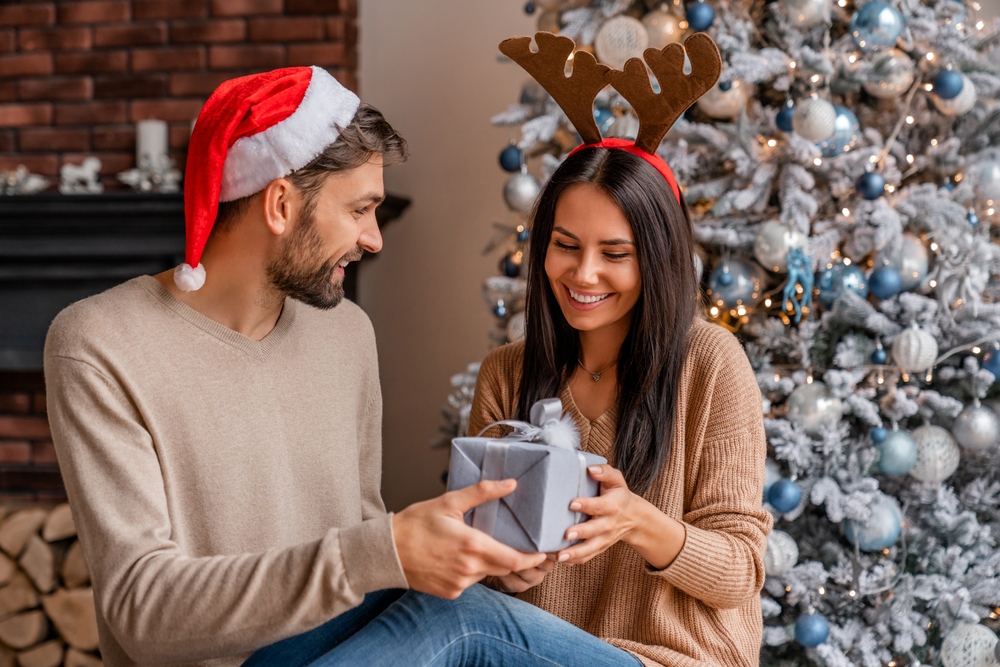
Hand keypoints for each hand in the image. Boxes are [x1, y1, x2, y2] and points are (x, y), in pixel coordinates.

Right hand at [393, 479, 547, 598]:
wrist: (386, 552)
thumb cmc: (415, 523)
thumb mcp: (449, 501)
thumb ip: (483, 492)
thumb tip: (510, 483)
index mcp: (472, 546)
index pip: (515, 559)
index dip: (532, 558)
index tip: (543, 552)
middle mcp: (469, 569)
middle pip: (505, 568)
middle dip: (517, 560)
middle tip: (526, 549)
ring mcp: (459, 584)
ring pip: (487, 574)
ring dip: (490, 563)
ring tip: (483, 546)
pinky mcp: (450, 593)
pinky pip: (470, 582)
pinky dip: (472, 570)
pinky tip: (460, 557)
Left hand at [556, 464, 637, 565]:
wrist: (633, 518)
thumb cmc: (618, 495)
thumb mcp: (616, 480)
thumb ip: (605, 472)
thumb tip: (590, 468)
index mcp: (612, 506)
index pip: (599, 506)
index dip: (586, 505)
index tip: (572, 504)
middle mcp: (608, 524)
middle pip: (594, 530)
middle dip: (581, 533)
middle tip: (566, 534)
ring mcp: (604, 539)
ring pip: (590, 549)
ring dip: (575, 553)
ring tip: (559, 556)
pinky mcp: (599, 548)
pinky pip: (587, 557)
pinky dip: (574, 560)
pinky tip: (559, 560)